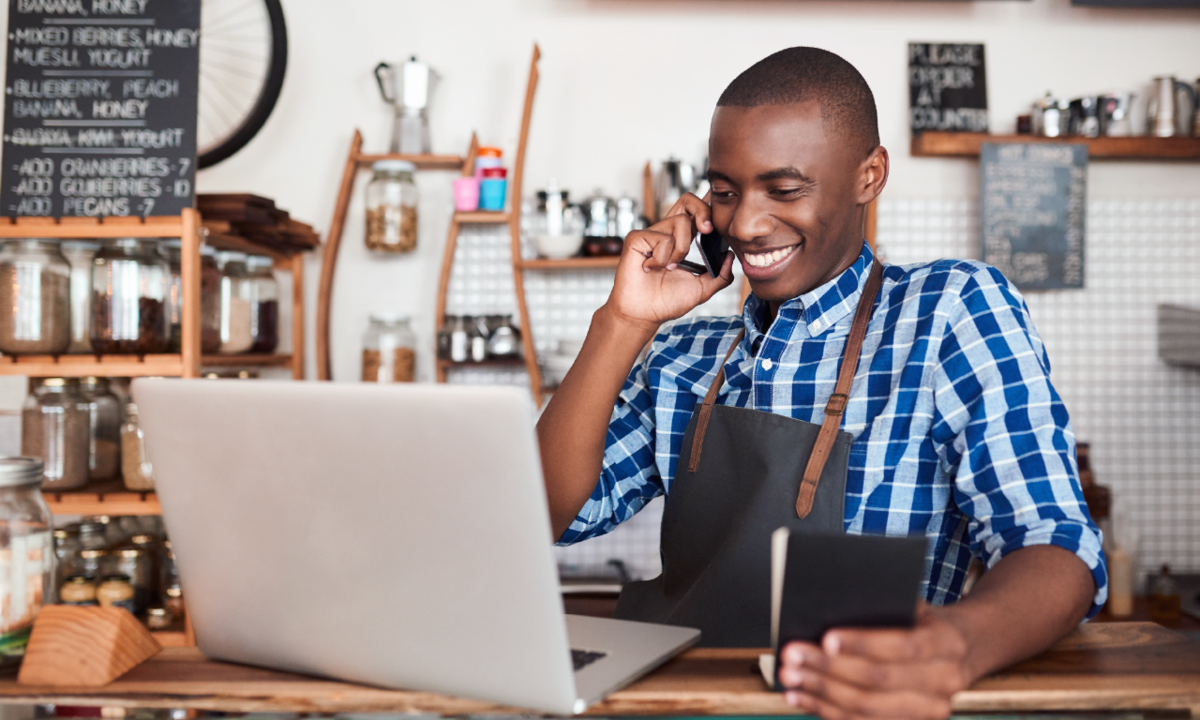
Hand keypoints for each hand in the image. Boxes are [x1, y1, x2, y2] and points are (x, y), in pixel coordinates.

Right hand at [603, 193, 733, 331]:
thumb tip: (730, 256)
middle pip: (688, 200)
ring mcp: (651, 233)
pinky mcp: (637, 238)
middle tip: (707, 230)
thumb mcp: (702, 289)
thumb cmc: (666, 302)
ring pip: (680, 222)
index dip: (709, 206)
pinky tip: (650, 268)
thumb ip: (720, 275)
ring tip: (669, 268)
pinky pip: (662, 237)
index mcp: (681, 239)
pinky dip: (662, 257)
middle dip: (703, 211)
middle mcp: (666, 232)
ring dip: (681, 250)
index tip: (720, 218)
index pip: (696, 212)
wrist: (643, 315)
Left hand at [778, 605, 970, 719]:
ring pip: (866, 707)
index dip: (863, 644)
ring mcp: (929, 710)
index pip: (903, 646)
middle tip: (794, 655)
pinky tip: (801, 696)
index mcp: (947, 645)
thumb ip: (884, 608)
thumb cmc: (923, 620)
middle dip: (830, 669)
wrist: (960, 649)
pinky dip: (825, 709)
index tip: (826, 638)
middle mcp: (944, 682)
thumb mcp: (913, 604)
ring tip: (790, 676)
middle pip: (879, 681)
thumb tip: (833, 608)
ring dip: (821, 692)